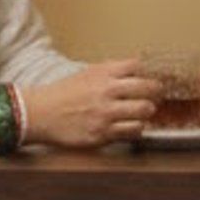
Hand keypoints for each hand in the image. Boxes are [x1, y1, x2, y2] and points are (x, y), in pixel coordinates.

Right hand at [19, 59, 157, 149]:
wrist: (39, 114)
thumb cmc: (64, 93)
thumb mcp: (89, 73)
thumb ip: (114, 70)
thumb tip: (141, 66)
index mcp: (104, 73)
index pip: (140, 66)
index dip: (154, 71)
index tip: (159, 76)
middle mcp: (107, 91)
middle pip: (149, 88)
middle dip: (157, 92)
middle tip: (155, 96)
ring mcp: (105, 114)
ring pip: (144, 111)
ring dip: (147, 112)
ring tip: (142, 112)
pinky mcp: (102, 134)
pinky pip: (132, 132)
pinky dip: (136, 128)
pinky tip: (130, 125)